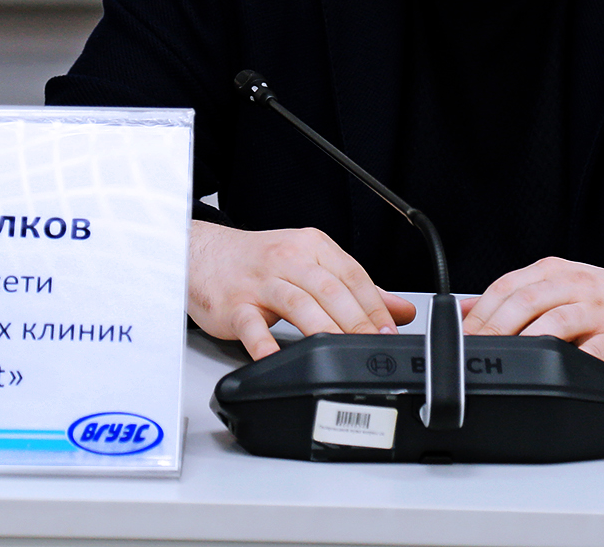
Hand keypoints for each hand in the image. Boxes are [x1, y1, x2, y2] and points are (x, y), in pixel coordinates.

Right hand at [188, 220, 416, 360]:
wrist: (203, 255)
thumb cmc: (260, 263)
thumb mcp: (310, 264)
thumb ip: (355, 289)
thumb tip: (400, 310)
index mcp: (312, 247)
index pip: (351, 274)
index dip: (374, 304)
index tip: (389, 330)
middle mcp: (288, 259)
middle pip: (330, 290)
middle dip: (356, 320)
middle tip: (372, 344)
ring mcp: (260, 282)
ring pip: (298, 303)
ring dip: (323, 328)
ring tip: (341, 350)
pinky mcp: (235, 304)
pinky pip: (252, 325)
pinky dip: (264, 343)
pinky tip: (275, 357)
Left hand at [462, 256, 603, 374]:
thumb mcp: (556, 286)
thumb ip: (512, 296)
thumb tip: (464, 308)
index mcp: (554, 271)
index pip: (506, 288)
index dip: (478, 314)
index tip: (458, 338)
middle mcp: (574, 286)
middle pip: (523, 303)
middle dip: (492, 330)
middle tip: (472, 354)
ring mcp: (598, 312)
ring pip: (553, 323)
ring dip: (523, 344)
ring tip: (502, 364)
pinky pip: (592, 352)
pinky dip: (569, 363)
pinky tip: (551, 374)